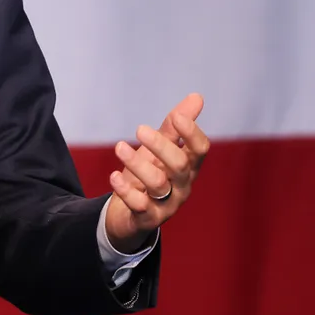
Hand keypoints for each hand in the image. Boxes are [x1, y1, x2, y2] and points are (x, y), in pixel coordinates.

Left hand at [104, 93, 209, 252]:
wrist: (129, 214)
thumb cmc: (149, 175)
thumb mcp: (160, 149)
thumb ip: (175, 126)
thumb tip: (197, 97)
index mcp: (188, 166)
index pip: (200, 150)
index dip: (192, 133)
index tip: (177, 117)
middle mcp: (182, 186)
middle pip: (180, 165)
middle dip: (161, 145)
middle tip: (140, 129)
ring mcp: (166, 204)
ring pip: (158, 184)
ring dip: (137, 164)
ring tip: (119, 147)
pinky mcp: (147, 218)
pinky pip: (139, 205)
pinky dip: (126, 190)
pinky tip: (114, 176)